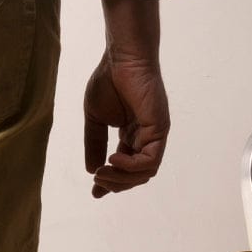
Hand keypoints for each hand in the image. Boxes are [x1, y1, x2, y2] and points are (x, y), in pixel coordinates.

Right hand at [84, 0, 169, 198]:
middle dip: (115, 183)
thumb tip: (92, 169)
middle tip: (97, 179)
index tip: (95, 192)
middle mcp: (146, 138)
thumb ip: (94, 144)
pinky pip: (150, 160)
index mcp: (131, 135)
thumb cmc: (108, 80)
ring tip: (103, 171)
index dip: (111, 182)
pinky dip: (131, 166)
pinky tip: (113, 159)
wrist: (120, 58)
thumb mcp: (95, 119)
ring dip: (122, 178)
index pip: (125, 167)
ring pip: (146, 173)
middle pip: (137, 176)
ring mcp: (155, 134)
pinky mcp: (159, 129)